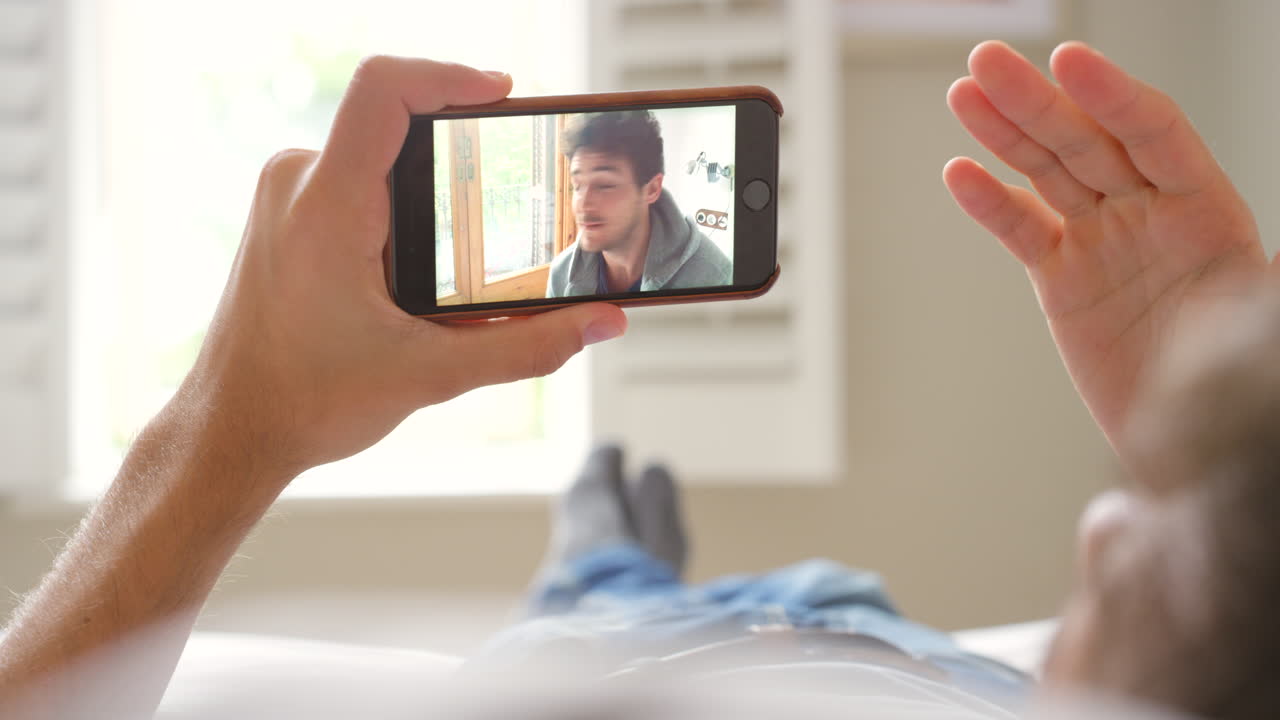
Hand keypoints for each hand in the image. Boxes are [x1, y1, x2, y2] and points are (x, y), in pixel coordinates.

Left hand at [184, 56, 626, 479]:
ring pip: (383, 158)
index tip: (504, 95)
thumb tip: (600, 322)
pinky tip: (420, 277)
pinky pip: (360, 182)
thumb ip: (528, 347)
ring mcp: (289, 197)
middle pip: (399, 126)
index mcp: (327, 206)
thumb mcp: (432, 376)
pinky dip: (405, 214)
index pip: (385, 89)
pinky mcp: (290, 215)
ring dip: (432, 198)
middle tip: (505, 205)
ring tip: (458, 265)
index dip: (452, 76)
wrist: (232, 429)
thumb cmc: (303, 400)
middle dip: (460, 161)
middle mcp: (298, 184)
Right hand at [944, 41, 1268, 454]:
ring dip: (1004, 132)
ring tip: (964, 93)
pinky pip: (1023, 231)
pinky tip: (961, 174)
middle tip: (989, 61)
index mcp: (1208, 210)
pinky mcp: (1063, 278)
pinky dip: (990, 204)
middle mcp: (1151, 213)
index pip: (1156, 134)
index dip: (1112, 96)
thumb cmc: (1237, 386)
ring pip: (1048, 172)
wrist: (1195, 443)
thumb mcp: (1255, 329)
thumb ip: (1249, 296)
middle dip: (1037, 99)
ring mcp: (1103, 241)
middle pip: (1088, 140)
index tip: (1070, 63)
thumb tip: (1258, 287)